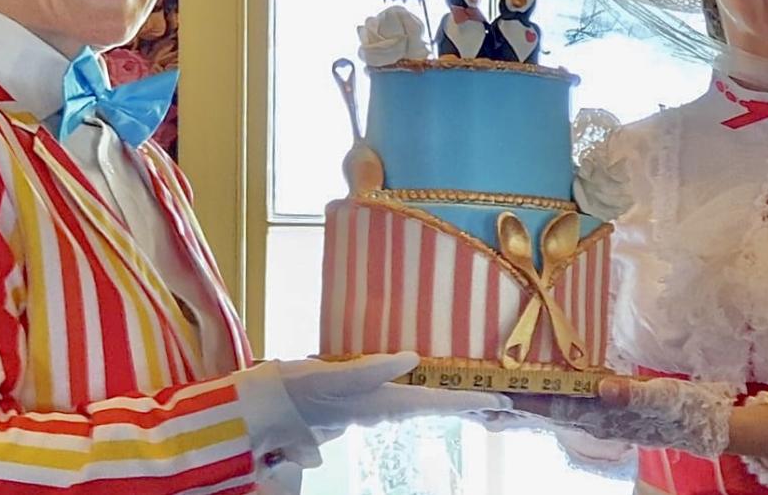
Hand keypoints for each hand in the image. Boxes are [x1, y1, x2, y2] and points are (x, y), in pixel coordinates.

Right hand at [276, 352, 510, 432]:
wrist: (264, 409)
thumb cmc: (297, 390)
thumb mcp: (333, 375)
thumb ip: (372, 368)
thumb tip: (412, 358)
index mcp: (382, 403)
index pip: (437, 402)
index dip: (471, 401)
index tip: (503, 403)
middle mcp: (383, 408)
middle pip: (436, 406)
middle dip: (468, 404)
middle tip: (502, 403)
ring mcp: (372, 405)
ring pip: (422, 403)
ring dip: (450, 400)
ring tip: (475, 396)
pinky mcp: (360, 398)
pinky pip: (404, 396)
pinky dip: (425, 392)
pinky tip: (424, 383)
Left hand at [502, 376, 734, 458]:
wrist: (706, 423)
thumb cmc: (685, 408)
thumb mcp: (663, 396)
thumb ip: (632, 391)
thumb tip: (602, 385)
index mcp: (603, 414)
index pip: (554, 405)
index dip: (525, 397)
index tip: (495, 390)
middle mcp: (595, 418)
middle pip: (545, 409)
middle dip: (514, 400)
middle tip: (479, 391)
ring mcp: (599, 415)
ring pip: (554, 407)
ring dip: (527, 399)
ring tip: (496, 391)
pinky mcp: (607, 408)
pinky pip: (568, 402)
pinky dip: (548, 394)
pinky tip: (538, 388)